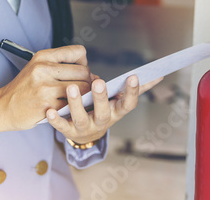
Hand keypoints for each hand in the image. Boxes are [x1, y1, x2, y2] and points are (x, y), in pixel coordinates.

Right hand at [0, 45, 93, 139]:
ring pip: (82, 89)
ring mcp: (46, 87)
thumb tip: (91, 73)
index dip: (84, 63)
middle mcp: (44, 68)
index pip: (79, 52)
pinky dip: (73, 108)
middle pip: (84, 71)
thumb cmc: (24, 89)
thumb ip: (60, 65)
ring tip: (76, 100)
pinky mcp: (47, 105)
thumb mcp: (37, 68)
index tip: (80, 73)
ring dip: (83, 96)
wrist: (2, 107)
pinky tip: (66, 109)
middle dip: (88, 82)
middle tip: (82, 90)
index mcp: (43, 56)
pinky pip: (73, 105)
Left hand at [46, 75, 162, 144]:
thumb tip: (159, 75)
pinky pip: (62, 127)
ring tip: (71, 88)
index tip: (133, 76)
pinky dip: (56, 119)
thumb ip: (134, 89)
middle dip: (101, 98)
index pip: (128, 104)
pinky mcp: (69, 131)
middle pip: (103, 112)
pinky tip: (50, 110)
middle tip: (98, 82)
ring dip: (76, 104)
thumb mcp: (119, 101)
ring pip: (81, 118)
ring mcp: (85, 128)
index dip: (132, 92)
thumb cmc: (103, 109)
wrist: (85, 134)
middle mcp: (102, 121)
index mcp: (116, 112)